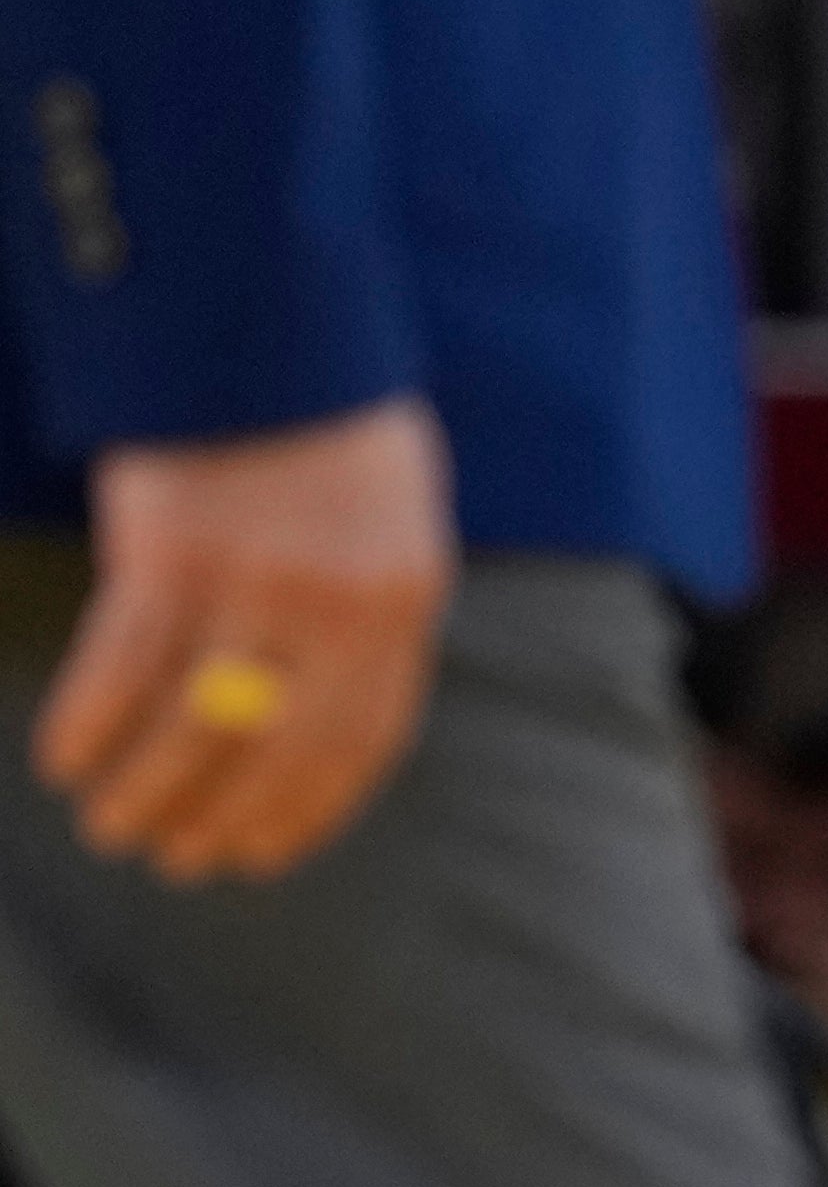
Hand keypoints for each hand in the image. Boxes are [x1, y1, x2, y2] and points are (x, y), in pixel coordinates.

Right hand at [39, 401, 451, 882]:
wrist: (268, 325)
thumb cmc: (328, 427)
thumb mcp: (391, 526)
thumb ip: (367, 618)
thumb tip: (315, 720)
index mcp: (403, 605)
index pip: (363, 744)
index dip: (307, 811)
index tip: (262, 855)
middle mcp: (341, 608)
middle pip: (278, 750)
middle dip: (222, 817)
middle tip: (176, 862)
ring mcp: (256, 581)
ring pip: (196, 723)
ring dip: (147, 789)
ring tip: (113, 830)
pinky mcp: (171, 550)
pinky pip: (126, 664)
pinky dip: (91, 721)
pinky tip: (64, 763)